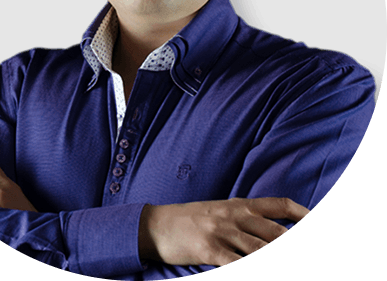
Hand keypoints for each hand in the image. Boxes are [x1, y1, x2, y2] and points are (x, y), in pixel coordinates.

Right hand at [139, 197, 308, 265]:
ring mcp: (222, 232)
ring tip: (283, 260)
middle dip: (291, 242)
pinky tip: (249, 268)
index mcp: (239, 204)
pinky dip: (246, 267)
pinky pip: (235, 264)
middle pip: (276, 232)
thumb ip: (244, 217)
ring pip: (260, 249)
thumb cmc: (191, 219)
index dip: (303, 214)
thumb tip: (273, 231)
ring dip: (273, 255)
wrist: (157, 224)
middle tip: (302, 250)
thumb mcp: (219, 210)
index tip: (316, 220)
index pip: (279, 205)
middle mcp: (234, 215)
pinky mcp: (208, 249)